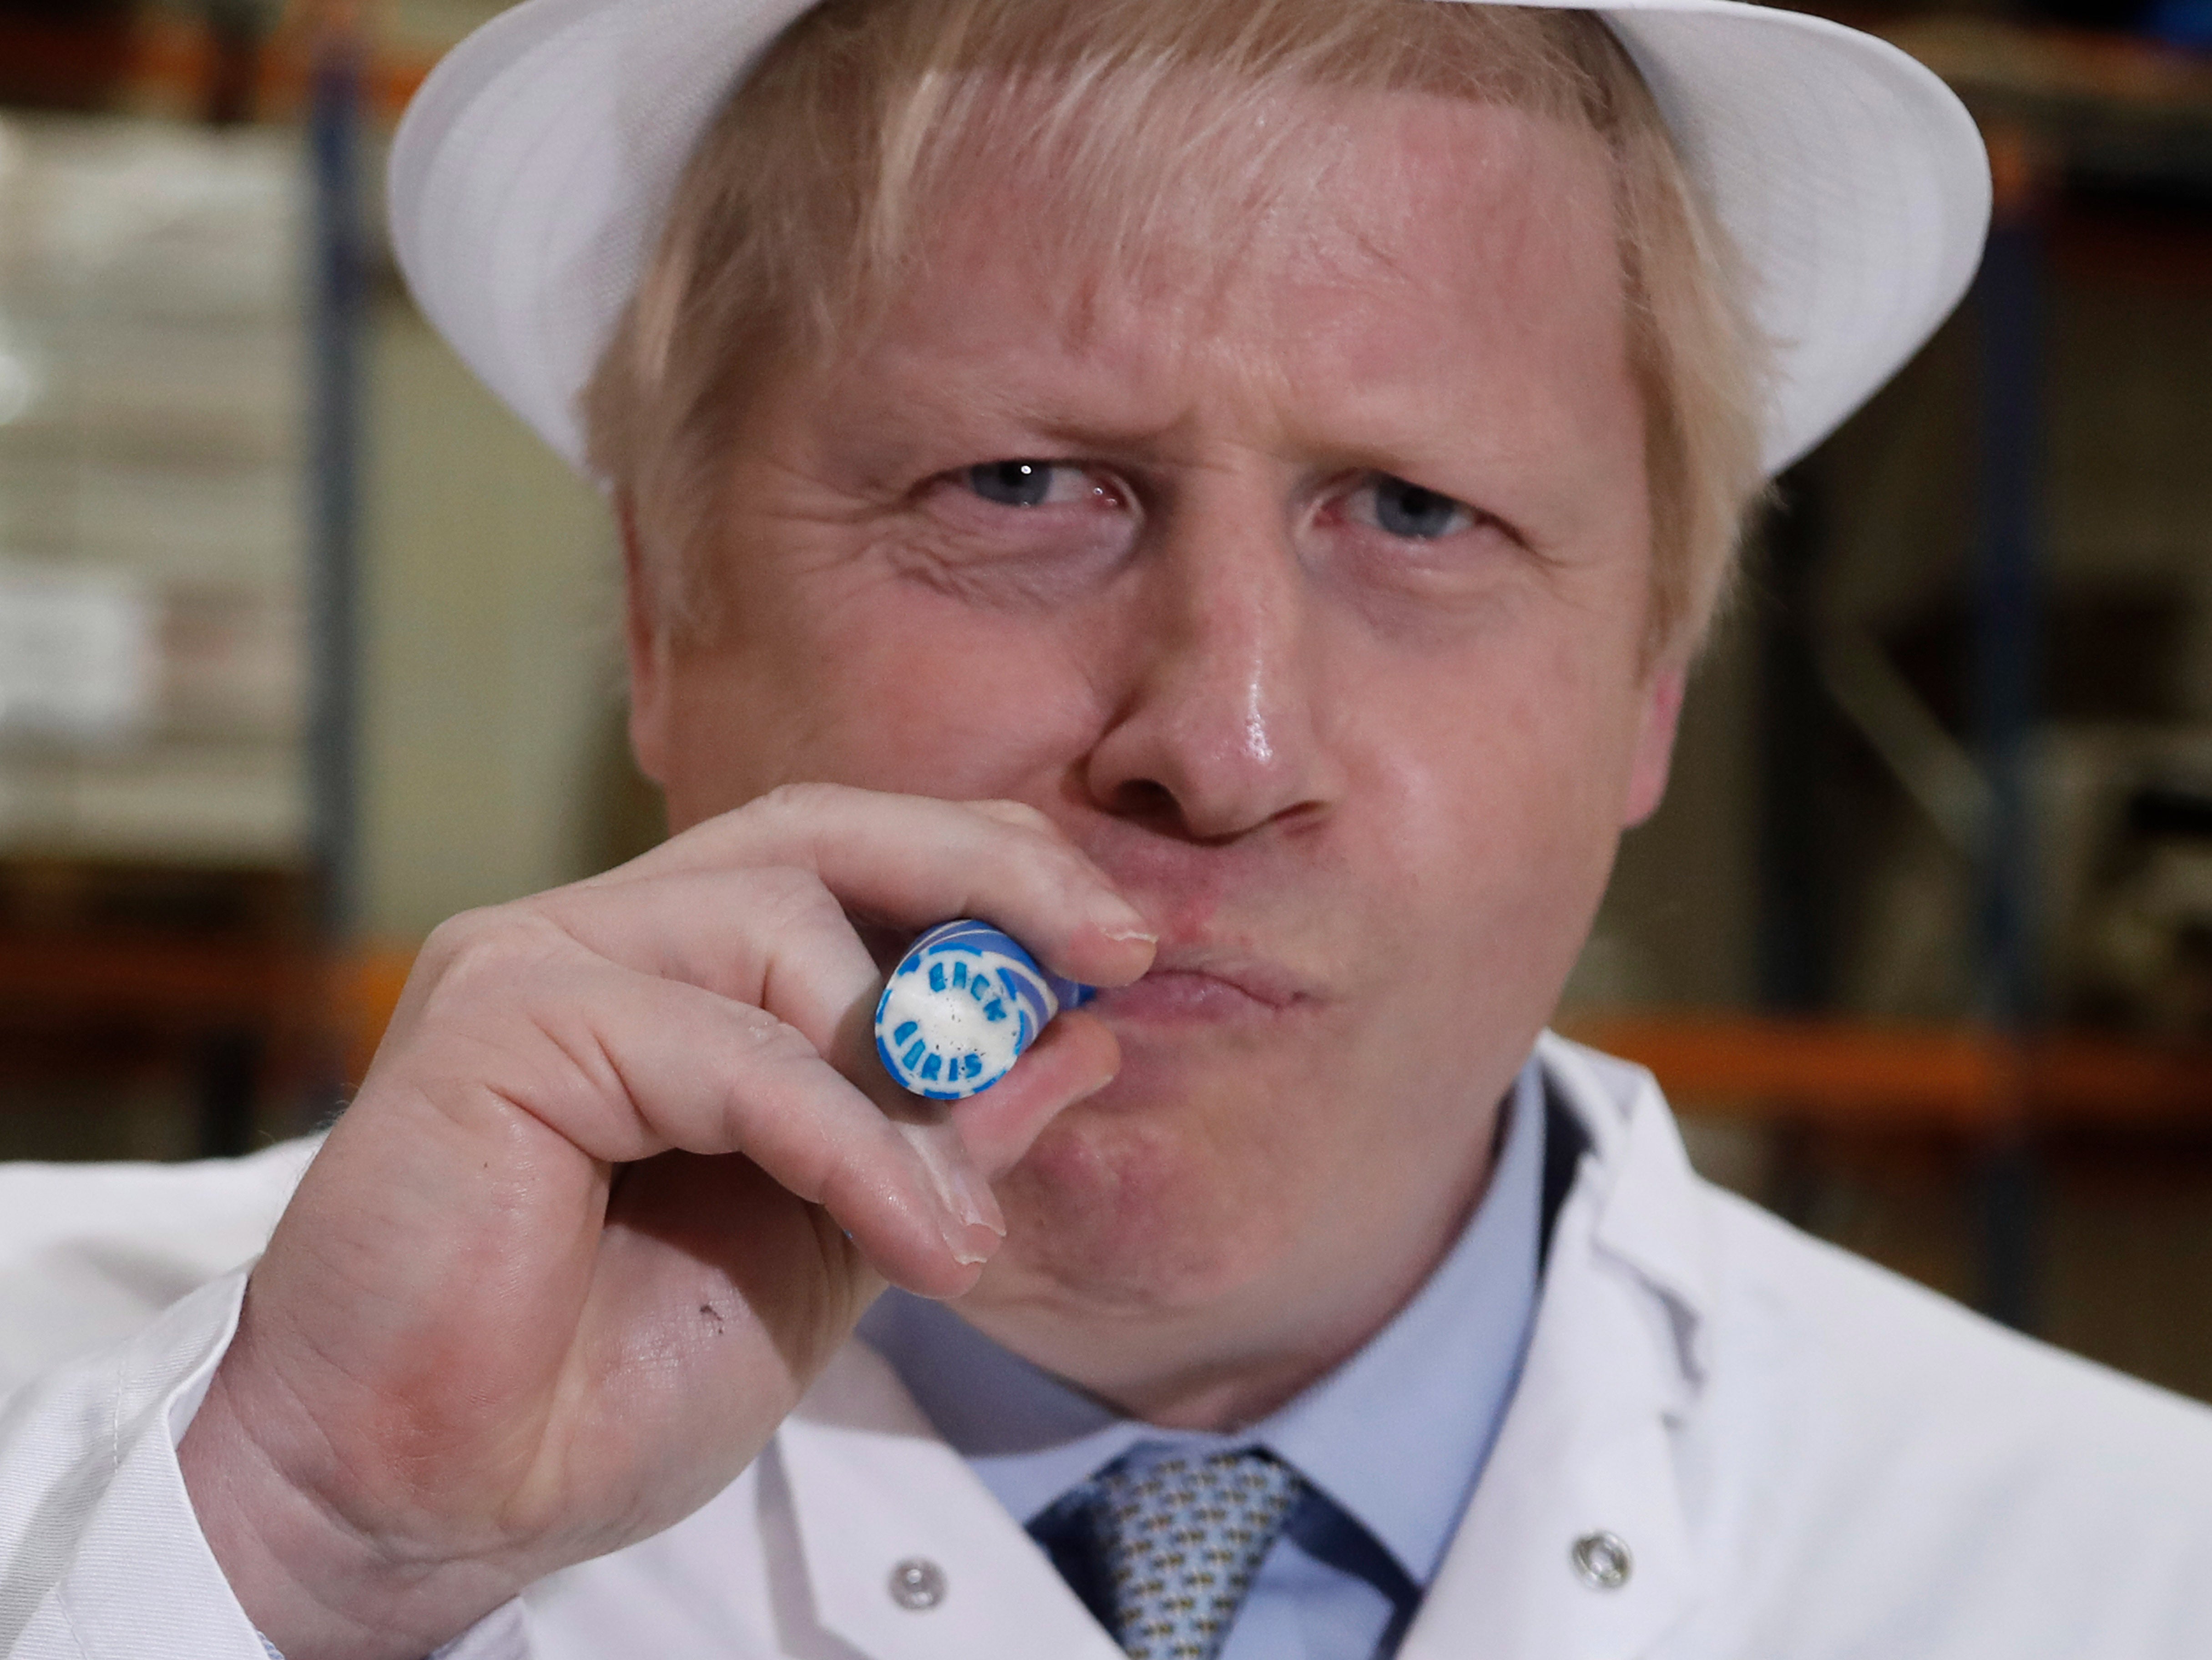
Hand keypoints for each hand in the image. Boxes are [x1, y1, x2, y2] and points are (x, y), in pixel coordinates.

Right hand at [176, 784, 1152, 1659]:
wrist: (430, 1501)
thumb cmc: (608, 1376)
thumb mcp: (836, 1242)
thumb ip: (937, 1134)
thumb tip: (1074, 1039)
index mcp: (675, 970)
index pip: (850, 854)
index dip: (989, 873)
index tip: (1116, 946)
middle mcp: (601, 937)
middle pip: (820, 830)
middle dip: (986, 874)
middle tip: (1112, 949)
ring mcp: (536, 963)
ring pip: (779, 924)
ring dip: (913, 1070)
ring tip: (963, 1226)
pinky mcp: (495, 1026)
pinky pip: (724, 1045)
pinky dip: (847, 1138)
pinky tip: (918, 1239)